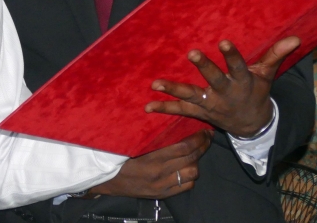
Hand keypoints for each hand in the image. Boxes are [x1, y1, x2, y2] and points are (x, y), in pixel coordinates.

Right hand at [90, 130, 211, 198]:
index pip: (182, 147)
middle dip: (202, 146)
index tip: (202, 129)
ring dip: (196, 161)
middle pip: (190, 158)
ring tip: (197, 152)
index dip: (196, 138)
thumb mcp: (133, 144)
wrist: (109, 181)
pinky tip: (187, 168)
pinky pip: (186, 186)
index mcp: (151, 157)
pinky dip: (190, 176)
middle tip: (207, 136)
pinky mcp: (164, 194)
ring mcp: (163, 185)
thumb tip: (170, 123)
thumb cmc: (119, 157)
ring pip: (192, 173)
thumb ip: (151, 137)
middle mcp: (160, 172)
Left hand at [145, 37, 299, 137]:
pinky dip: (165, 107)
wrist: (252, 125)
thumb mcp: (267, 75)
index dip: (232, 55)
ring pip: (192, 96)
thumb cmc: (256, 92)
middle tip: (192, 53)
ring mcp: (211, 104)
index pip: (238, 66)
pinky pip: (181, 110)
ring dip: (174, 90)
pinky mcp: (200, 111)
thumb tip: (295, 37)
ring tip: (156, 84)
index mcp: (242, 81)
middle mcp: (226, 93)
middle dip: (204, 68)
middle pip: (215, 80)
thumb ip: (275, 55)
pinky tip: (148, 105)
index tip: (224, 41)